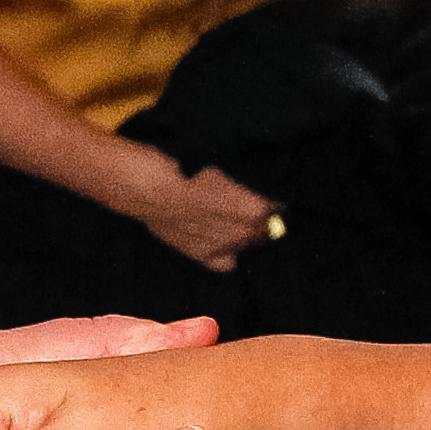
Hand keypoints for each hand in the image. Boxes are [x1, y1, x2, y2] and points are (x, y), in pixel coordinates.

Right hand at [114, 146, 278, 270]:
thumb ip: (246, 185)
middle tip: (255, 210)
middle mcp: (243, 231)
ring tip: (235, 221)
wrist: (153, 189)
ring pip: (247, 244)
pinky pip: (226, 261)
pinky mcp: (204, 255)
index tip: (270, 197)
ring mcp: (224, 245)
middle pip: (265, 231)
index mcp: (254, 208)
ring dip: (246, 234)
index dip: (274, 203)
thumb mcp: (224, 168)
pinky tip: (225, 244)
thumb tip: (262, 196)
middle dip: (264, 221)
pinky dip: (229, 254)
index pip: (277, 210)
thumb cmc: (188, 169)